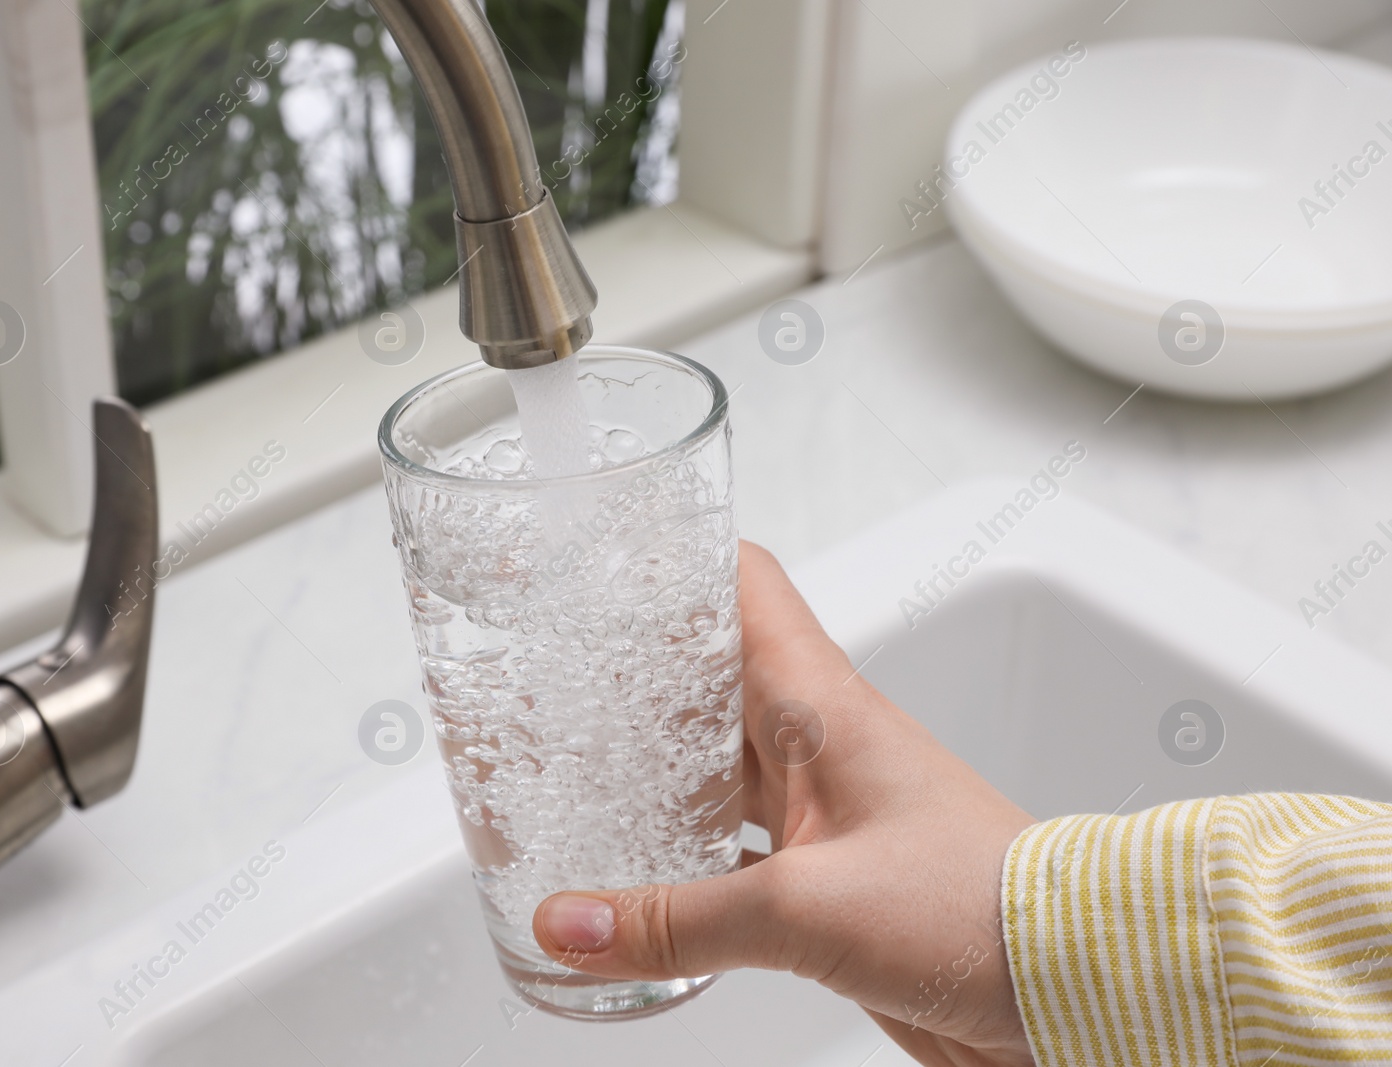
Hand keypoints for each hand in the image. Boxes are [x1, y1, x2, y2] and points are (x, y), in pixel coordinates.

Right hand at [532, 542, 1036, 1066]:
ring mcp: (819, 809)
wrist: (1074, 984)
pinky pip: (730, 850)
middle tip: (547, 665)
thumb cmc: (984, 909)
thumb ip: (680, 920)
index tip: (599, 547)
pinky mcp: (823, 877)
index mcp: (821, 705)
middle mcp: (815, 742)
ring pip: (711, 764)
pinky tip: (633, 878)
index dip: (668, 555)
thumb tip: (570, 925)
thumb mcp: (808, 910)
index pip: (740, 584)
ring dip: (647, 766)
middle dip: (627, 666)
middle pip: (704, 672)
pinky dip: (677, 859)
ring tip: (564, 765)